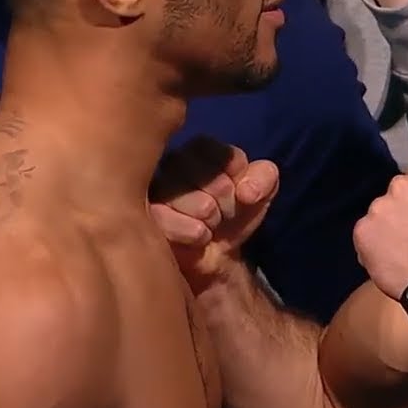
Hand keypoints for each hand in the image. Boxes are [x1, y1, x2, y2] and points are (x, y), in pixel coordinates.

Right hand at [149, 136, 278, 290]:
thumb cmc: (233, 216)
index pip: (225, 156)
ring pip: (189, 198)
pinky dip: (192, 233)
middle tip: (221, 216)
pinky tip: (199, 238)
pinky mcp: (142, 215)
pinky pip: (166, 218)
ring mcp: (153, 188)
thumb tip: (247, 191)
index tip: (238, 195)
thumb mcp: (260, 192)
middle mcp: (172, 161)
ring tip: (209, 227)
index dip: (238, 181)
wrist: (215, 259)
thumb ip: (265, 177)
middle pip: (209, 177)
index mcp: (200, 149)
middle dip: (226, 204)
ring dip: (209, 220)